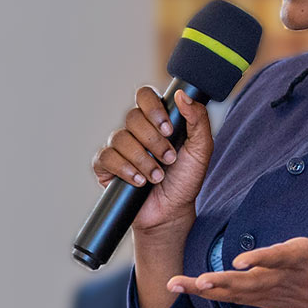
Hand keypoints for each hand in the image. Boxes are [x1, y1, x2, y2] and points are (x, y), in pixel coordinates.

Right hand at [90, 87, 214, 237]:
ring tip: (157, 176)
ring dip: (143, 160)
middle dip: (154, 141)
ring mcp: (118, 147)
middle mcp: (135, 130)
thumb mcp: (201, 149)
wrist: (172, 212)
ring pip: (121, 138)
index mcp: (156, 120)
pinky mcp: (105, 165)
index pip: (145, 96)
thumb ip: (198, 120)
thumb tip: (182, 95)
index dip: (154, 109)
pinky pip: (106, 157)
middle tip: (169, 159)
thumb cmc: (185, 180)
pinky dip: (125, 170)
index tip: (169, 130)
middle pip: (133, 117)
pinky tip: (138, 181)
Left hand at [168, 190, 307, 307]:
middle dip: (220, 281)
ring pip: (236, 293)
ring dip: (205, 289)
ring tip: (175, 284)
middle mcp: (285, 278)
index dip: (261, 259)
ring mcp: (274, 292)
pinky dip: (214, 294)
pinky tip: (189, 288)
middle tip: (195, 281)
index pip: (281, 258)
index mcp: (306, 259)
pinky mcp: (268, 300)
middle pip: (248, 282)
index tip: (240, 262)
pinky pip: (237, 298)